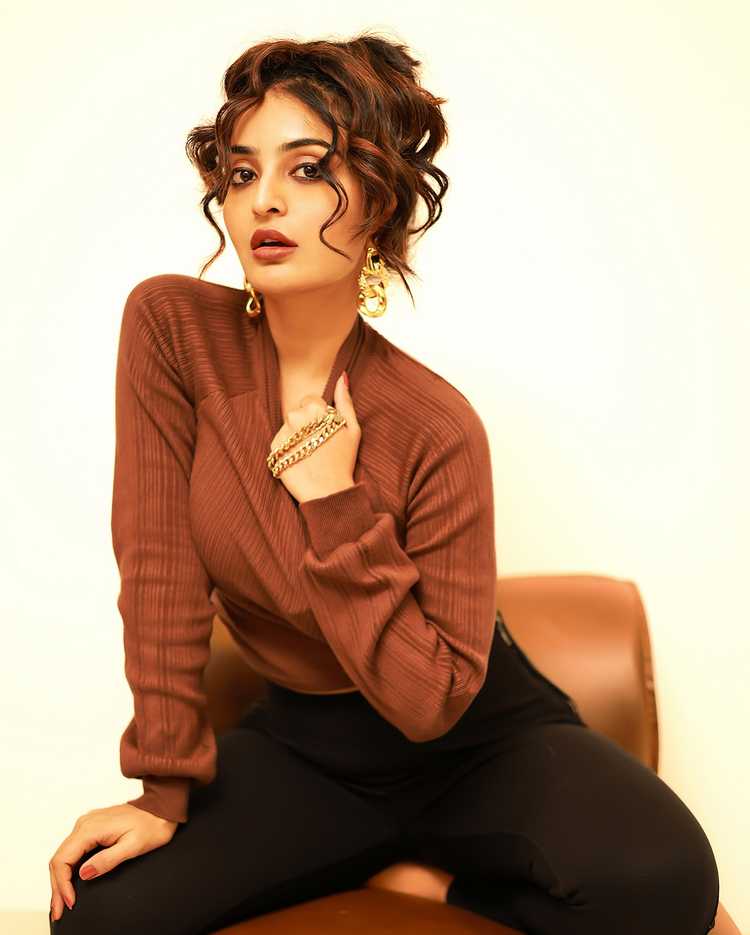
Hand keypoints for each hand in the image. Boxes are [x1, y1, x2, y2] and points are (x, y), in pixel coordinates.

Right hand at [48, 803, 177, 921]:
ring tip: (61, 902)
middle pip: (59, 859)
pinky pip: (73, 850)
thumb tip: (83, 874)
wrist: (161, 810)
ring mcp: (87, 824)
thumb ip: (107, 860)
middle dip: (57, 887)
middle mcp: (84, 824)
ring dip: (60, 879)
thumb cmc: (151, 826)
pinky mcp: (91, 828)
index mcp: (90, 828)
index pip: (63, 860)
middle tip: (59, 911)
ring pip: (64, 855)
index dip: (62, 885)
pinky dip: (68, 869)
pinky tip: (69, 883)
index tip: (70, 902)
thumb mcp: (133, 846)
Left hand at [271, 371, 360, 502]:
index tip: (324, 432)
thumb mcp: (352, 429)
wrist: (328, 493)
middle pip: (298, 412)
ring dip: (295, 437)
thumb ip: (345, 401)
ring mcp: (283, 432)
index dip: (319, 416)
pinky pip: (280, 441)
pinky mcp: (273, 448)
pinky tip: (299, 461)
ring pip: (288, 427)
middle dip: (306, 425)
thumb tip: (342, 376)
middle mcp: (296, 417)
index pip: (310, 400)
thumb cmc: (343, 461)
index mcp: (316, 409)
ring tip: (308, 455)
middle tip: (317, 445)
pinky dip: (287, 449)